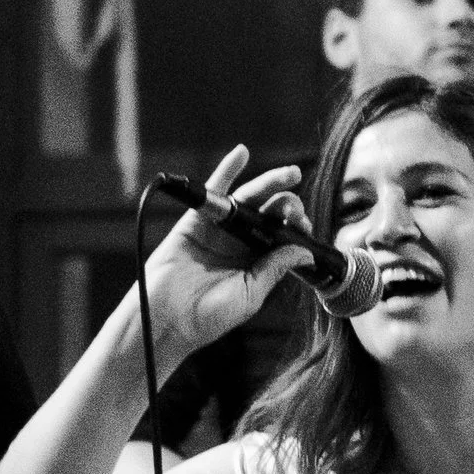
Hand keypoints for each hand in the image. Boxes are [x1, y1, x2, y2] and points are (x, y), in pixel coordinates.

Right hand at [137, 145, 311, 356]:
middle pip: (270, 213)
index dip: (297, 228)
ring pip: (249, 199)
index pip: (283, 236)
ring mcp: (220, 230)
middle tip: (295, 208)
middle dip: (288, 205)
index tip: (305, 228)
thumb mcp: (251, 294)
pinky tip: (241, 153)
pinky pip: (215, 191)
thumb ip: (275, 268)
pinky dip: (227, 170)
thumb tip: (305, 250)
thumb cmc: (207, 317)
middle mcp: (240, 243)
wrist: (167, 320)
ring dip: (270, 183)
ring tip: (291, 174)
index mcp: (256, 262)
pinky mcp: (197, 221)